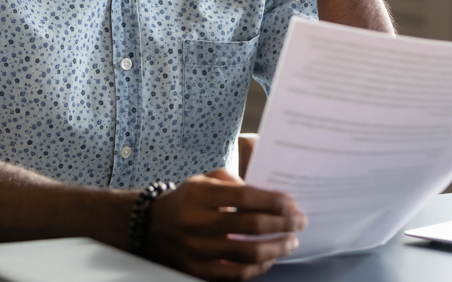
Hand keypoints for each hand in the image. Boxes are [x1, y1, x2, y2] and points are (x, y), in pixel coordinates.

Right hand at [144, 167, 306, 280]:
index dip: (273, 201)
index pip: (245, 198)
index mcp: (200, 195)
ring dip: (276, 247)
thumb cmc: (187, 199)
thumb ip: (234, 182)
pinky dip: (257, 268)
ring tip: (291, 242)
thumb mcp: (204, 179)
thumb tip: (268, 197)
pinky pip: (234, 274)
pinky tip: (270, 258)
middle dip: (282, 223)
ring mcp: (197, 249)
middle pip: (250, 225)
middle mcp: (197, 222)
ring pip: (247, 253)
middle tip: (300, 222)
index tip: (292, 204)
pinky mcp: (197, 270)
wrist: (152, 226)